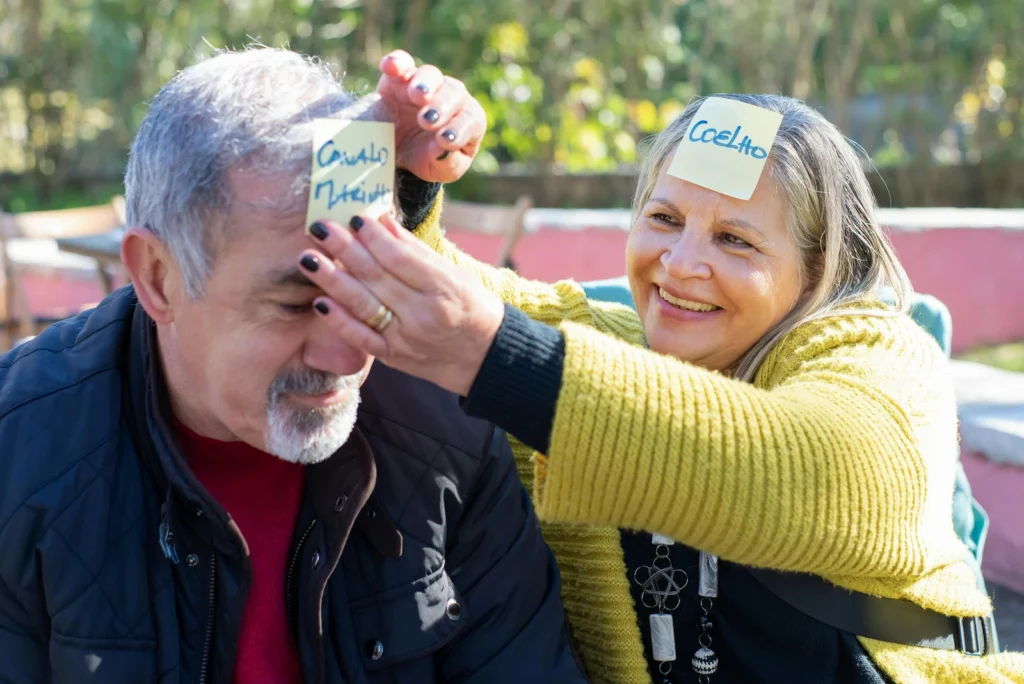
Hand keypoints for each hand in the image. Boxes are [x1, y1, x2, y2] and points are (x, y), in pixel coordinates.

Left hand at [298, 214, 504, 396]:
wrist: (484, 358)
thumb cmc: (473, 308)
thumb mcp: (455, 274)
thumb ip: (416, 251)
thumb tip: (382, 221)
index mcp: (443, 289)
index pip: (400, 258)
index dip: (373, 237)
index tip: (354, 218)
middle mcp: (423, 314)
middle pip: (376, 277)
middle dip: (344, 249)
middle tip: (320, 227)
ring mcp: (406, 338)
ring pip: (363, 304)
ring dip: (332, 280)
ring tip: (308, 258)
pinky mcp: (393, 357)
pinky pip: (361, 338)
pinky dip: (339, 320)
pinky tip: (319, 301)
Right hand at [376, 50, 486, 183]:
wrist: (395, 153)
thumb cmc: (426, 159)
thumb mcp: (440, 170)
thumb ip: (447, 163)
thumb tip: (443, 149)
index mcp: (467, 120)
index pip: (471, 119)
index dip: (459, 128)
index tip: (444, 140)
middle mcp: (450, 96)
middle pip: (454, 92)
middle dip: (441, 106)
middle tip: (427, 121)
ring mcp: (426, 84)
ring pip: (430, 74)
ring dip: (424, 83)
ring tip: (416, 96)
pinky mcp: (398, 78)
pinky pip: (401, 62)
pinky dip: (396, 62)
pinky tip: (390, 68)